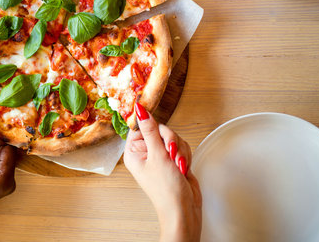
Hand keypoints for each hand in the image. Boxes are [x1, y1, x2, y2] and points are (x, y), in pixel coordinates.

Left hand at [124, 103, 201, 241]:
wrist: (183, 209)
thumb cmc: (166, 190)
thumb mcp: (157, 156)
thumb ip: (151, 130)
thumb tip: (140, 110)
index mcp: (134, 151)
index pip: (141, 126)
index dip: (152, 127)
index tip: (160, 135)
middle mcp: (145, 152)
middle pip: (160, 129)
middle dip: (171, 141)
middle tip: (171, 154)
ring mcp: (160, 156)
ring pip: (173, 137)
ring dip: (180, 150)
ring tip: (178, 165)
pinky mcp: (173, 159)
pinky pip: (181, 146)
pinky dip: (185, 155)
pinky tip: (183, 168)